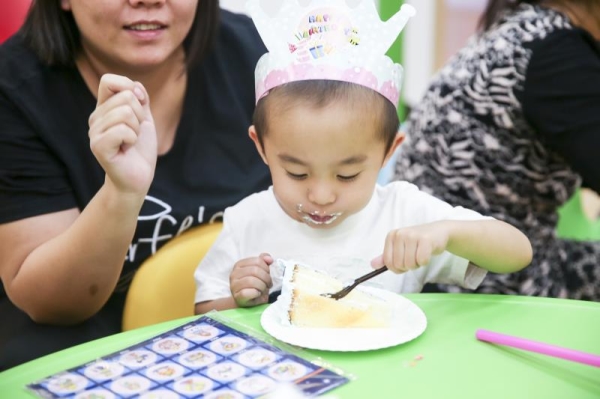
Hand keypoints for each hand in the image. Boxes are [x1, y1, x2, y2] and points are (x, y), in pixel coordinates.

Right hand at [88, 74, 156, 194]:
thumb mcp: (144, 118)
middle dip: (140, 116)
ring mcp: (94, 132)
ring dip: (136, 129)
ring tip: (130, 142)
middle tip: (134, 134)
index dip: (129, 88)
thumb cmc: (140, 148)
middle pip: (126, 97)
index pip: (109, 80)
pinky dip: (132, 139)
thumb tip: (135, 87)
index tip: (139, 106)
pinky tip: (126, 149)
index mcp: (104, 108)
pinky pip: (123, 130)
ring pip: (126, 112)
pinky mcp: (98, 146)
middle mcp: (95, 117)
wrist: (139, 176)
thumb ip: (140, 98)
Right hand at [230, 253, 272, 307]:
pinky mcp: (236, 296)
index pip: (257, 261)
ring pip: (251, 281)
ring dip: (262, 286)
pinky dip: (256, 293)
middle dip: (266, 278)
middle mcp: (234, 273)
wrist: (246, 300)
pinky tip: (257, 294)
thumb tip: (269, 259)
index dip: (266, 268)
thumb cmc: (254, 285)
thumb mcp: (259, 271)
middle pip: (255, 270)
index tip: (268, 275)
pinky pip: (247, 292)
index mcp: (239, 264)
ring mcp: (234, 285)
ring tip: (263, 289)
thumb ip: (264, 262)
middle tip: (269, 284)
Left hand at [373, 222, 449, 272]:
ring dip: (417, 264)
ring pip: (410, 264)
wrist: (439, 232)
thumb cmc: (417, 242)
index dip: (397, 268)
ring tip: (421, 254)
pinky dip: (425, 261)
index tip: (403, 263)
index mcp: (391, 236)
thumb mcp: (400, 247)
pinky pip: (422, 260)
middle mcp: (400, 234)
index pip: (388, 262)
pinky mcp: (425, 239)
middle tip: (415, 257)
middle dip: (408, 266)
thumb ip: (386, 257)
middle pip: (398, 264)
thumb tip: (372, 265)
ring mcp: (412, 235)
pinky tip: (427, 252)